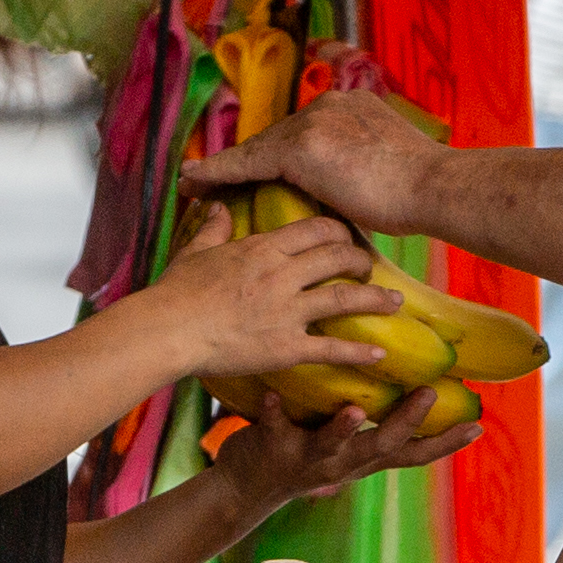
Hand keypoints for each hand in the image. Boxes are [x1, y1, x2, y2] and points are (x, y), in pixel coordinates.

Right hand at [147, 215, 403, 389]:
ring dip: (374, 299)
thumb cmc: (175, 293)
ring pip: (343, 297)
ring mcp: (286, 311)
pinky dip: (358, 352)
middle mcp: (281, 275)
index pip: (314, 228)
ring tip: (395, 302)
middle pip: (336, 256)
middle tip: (372, 266)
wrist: (167, 331)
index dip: (337, 230)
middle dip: (360, 259)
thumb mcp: (196, 252)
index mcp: (263, 249)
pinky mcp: (285, 347)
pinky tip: (379, 356)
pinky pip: (330, 348)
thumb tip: (219, 206)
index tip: (348, 235)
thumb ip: (214, 229)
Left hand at [181, 86, 446, 234]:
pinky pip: (248, 163)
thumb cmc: (423, 190)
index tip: (252, 165)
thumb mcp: (389, 165)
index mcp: (350, 107)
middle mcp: (328, 106)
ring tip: (193, 183)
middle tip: (209, 179)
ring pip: (257, 149)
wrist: (437, 188)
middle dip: (244, 160)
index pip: (299, 132)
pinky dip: (217, 172)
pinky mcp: (302, 146)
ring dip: (223, 167)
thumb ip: (362, 165)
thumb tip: (352, 186)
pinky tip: (193, 181)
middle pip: (274, 138)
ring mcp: (314, 123)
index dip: (271, 152)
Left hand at [197, 381, 484, 516]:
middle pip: (382, 447)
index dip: (446, 444)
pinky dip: (274, 413)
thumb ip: (372, 428)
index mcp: (363, 460)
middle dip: (407, 422)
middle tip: (429, 394)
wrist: (243, 490)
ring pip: (330, 446)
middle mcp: (342, 463)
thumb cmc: (303, 454)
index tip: (477, 427)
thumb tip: (409, 389)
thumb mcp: (345, 449)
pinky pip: (273, 429)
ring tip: (355, 410)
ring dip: (343, 428)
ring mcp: (307, 459)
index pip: (414, 455)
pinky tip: (272, 395)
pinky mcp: (272, 449)